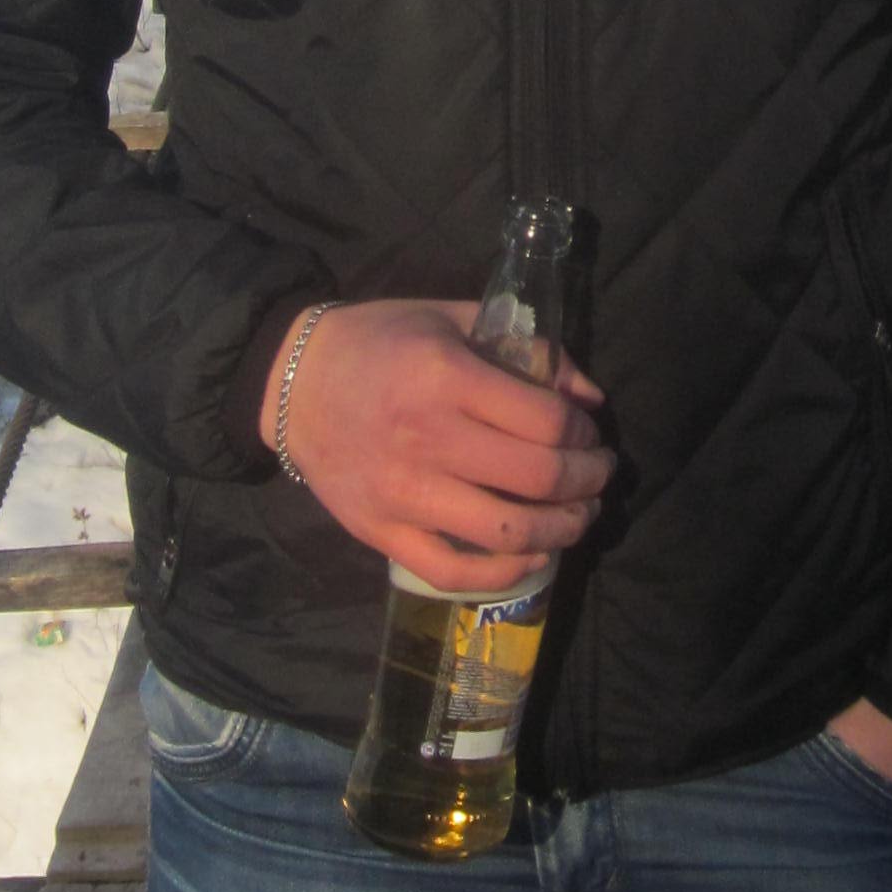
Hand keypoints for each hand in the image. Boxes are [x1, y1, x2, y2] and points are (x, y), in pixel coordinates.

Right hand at [260, 298, 613, 594]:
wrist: (293, 383)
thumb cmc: (379, 341)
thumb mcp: (453, 319)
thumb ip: (527, 348)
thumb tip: (589, 396)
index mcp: (447, 377)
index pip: (547, 421)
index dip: (585, 433)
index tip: (590, 432)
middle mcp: (427, 439)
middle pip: (539, 478)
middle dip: (589, 482)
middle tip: (598, 476)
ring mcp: (403, 493)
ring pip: (508, 532)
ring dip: (562, 530)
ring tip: (578, 517)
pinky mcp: (381, 533)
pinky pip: (454, 571)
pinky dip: (504, 572)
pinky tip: (530, 555)